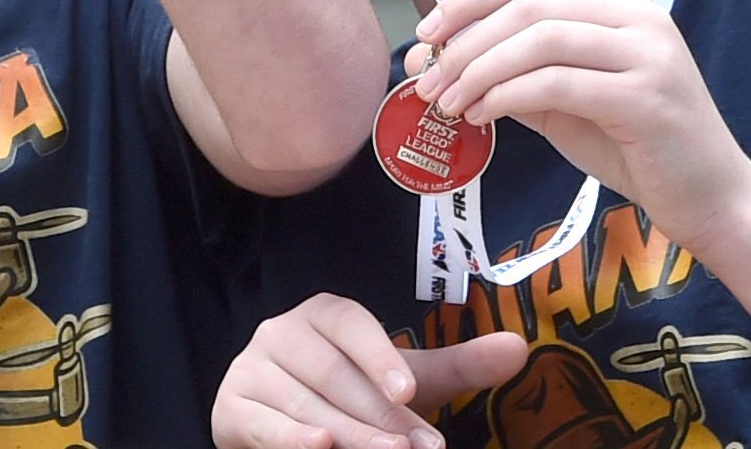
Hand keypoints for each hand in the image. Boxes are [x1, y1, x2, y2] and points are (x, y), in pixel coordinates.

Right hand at [213, 293, 527, 448]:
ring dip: (348, 434)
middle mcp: (279, 333)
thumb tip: (519, 347)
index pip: (346, 323)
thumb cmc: (350, 395)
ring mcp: (249, 370)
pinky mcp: (230, 408)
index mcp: (321, 315)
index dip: (376, 354)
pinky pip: (264, 425)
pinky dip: (292, 439)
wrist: (277, 419)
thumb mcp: (400, 381)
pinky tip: (320, 446)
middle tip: (416, 448)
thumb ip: (455, 367)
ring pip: (304, 404)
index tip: (408, 391)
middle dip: (378, 416)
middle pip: (332, 373)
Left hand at [412, 0, 750, 254]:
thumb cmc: (632, 143)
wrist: (710, 196)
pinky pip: (555, 83)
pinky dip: (505, 96)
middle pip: (526, 6)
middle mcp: (639, 15)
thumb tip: (436, 57)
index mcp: (619, 2)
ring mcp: (648, 52)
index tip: (426, 34)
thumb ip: (512, 69)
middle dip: (464, 43)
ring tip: (448, 103)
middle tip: (427, 81)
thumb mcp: (563, 96)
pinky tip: (482, 117)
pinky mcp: (646, 96)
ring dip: (477, 71)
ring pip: (538, 40)